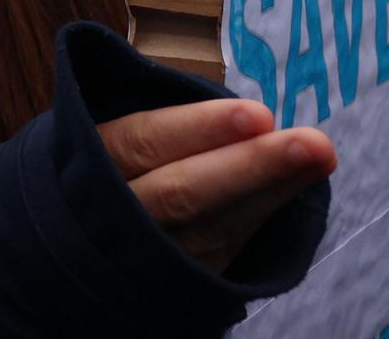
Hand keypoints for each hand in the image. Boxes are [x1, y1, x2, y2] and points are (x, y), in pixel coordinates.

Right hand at [101, 96, 335, 273]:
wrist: (67, 252)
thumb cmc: (97, 172)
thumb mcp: (96, 140)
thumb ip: (148, 125)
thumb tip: (228, 105)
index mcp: (87, 164)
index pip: (143, 144)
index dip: (199, 129)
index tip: (258, 115)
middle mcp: (114, 216)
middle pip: (182, 194)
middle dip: (251, 167)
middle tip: (313, 143)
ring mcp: (147, 258)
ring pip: (213, 229)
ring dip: (272, 191)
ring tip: (322, 156)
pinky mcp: (179, 284)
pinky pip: (226, 250)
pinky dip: (263, 214)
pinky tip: (298, 184)